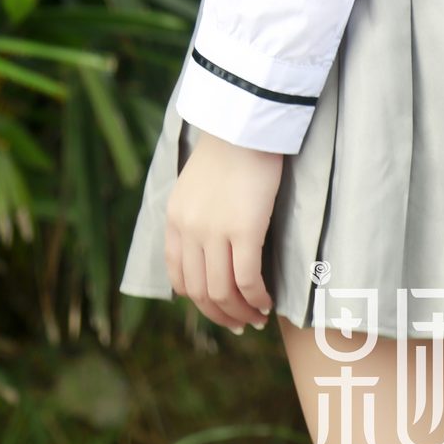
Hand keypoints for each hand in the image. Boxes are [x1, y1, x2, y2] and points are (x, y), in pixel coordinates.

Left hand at [165, 128, 283, 332]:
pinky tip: (268, 302)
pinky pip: (248, 279)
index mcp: (175, 219)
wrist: (245, 120)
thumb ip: (196, 216)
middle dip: (220, 315)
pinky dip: (257, 298)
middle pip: (200, 292)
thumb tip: (208, 251)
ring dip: (240, 312)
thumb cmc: (230, 147)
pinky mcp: (245, 229)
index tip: (218, 308)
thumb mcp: (196, 184)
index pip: (179, 277)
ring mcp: (214, 231)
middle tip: (241, 323)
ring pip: (223, 291)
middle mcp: (189, 230)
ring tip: (257, 317)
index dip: (198, 300)